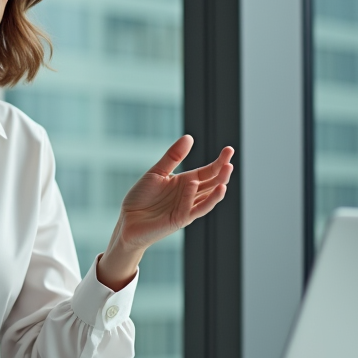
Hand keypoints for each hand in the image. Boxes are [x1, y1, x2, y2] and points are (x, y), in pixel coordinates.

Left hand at [97, 136, 233, 289]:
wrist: (128, 220)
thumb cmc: (141, 197)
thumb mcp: (157, 172)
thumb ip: (173, 157)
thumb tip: (189, 137)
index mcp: (187, 182)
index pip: (208, 171)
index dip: (219, 162)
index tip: (229, 150)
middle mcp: (190, 195)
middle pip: (213, 184)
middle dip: (223, 173)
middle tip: (229, 162)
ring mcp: (186, 208)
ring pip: (208, 199)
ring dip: (217, 188)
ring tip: (226, 173)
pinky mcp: (179, 219)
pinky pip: (191, 209)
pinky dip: (193, 197)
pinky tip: (194, 184)